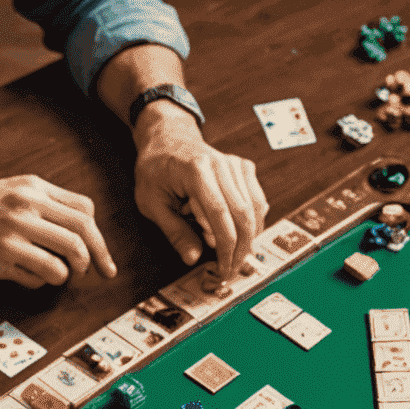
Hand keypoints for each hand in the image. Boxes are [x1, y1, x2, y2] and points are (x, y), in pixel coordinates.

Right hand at [0, 175, 116, 288]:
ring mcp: (13, 235)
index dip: (98, 236)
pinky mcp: (1, 259)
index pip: (85, 212)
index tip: (100, 253)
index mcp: (33, 189)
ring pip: (64, 263)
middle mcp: (25, 208)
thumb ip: (48, 203)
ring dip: (69, 274)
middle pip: (81, 238)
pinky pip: (39, 278)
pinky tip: (33, 277)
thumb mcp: (16, 189)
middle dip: (95, 260)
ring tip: (62, 274)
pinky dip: (43, 282)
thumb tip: (85, 230)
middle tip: (97, 272)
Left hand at [133, 106, 267, 276]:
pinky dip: (253, 222)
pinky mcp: (243, 167)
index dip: (226, 247)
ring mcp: (234, 164)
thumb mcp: (151, 202)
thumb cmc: (155, 169)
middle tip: (231, 270)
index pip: (220, 215)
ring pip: (255, 209)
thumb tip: (193, 258)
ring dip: (248, 238)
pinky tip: (240, 234)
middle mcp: (220, 164)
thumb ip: (174, 231)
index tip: (223, 269)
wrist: (166, 138)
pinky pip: (258, 200)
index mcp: (195, 170)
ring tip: (234, 254)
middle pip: (243, 214)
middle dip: (240, 249)